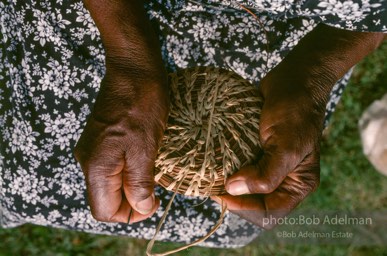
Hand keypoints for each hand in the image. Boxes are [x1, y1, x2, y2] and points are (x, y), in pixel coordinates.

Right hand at [75, 0, 168, 222]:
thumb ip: (140, 183)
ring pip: (110, 184)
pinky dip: (129, 173)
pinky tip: (146, 162)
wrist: (133, 69)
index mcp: (97, 167)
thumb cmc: (142, 104)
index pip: (104, 211)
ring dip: (132, 187)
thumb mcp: (146, 148)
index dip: (131, 215)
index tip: (155, 203)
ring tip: (154, 176)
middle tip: (157, 191)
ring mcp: (92, 149)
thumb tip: (142, 209)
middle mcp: (88, 161)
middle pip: (105, 199)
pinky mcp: (100, 140)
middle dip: (132, 202)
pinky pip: (112, 168)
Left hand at [213, 68, 322, 228]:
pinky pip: (241, 166)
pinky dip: (227, 166)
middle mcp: (285, 178)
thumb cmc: (295, 111)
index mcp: (298, 183)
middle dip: (234, 196)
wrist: (294, 79)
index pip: (270, 212)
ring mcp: (270, 164)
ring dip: (228, 183)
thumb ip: (265, 175)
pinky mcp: (258, 150)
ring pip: (246, 185)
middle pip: (256, 202)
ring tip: (211, 174)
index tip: (222, 194)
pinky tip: (215, 160)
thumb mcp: (286, 146)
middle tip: (212, 185)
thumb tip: (233, 190)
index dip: (245, 208)